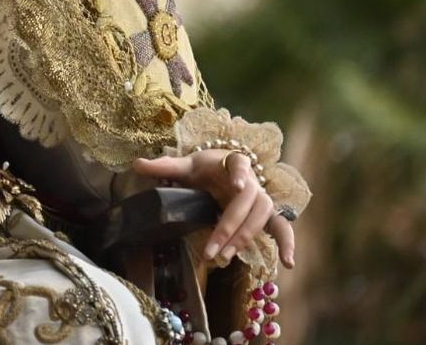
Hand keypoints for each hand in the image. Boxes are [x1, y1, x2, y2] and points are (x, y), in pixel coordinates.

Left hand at [132, 149, 297, 269]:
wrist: (223, 169)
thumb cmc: (204, 167)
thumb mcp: (185, 164)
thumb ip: (164, 166)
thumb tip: (136, 164)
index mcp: (232, 162)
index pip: (239, 164)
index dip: (239, 174)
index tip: (235, 186)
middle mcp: (252, 180)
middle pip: (248, 200)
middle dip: (230, 225)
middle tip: (212, 249)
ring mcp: (261, 198)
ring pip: (261, 216)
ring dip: (246, 236)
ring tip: (227, 256)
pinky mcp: (266, 214)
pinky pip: (281, 227)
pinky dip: (287, 243)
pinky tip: (288, 263)